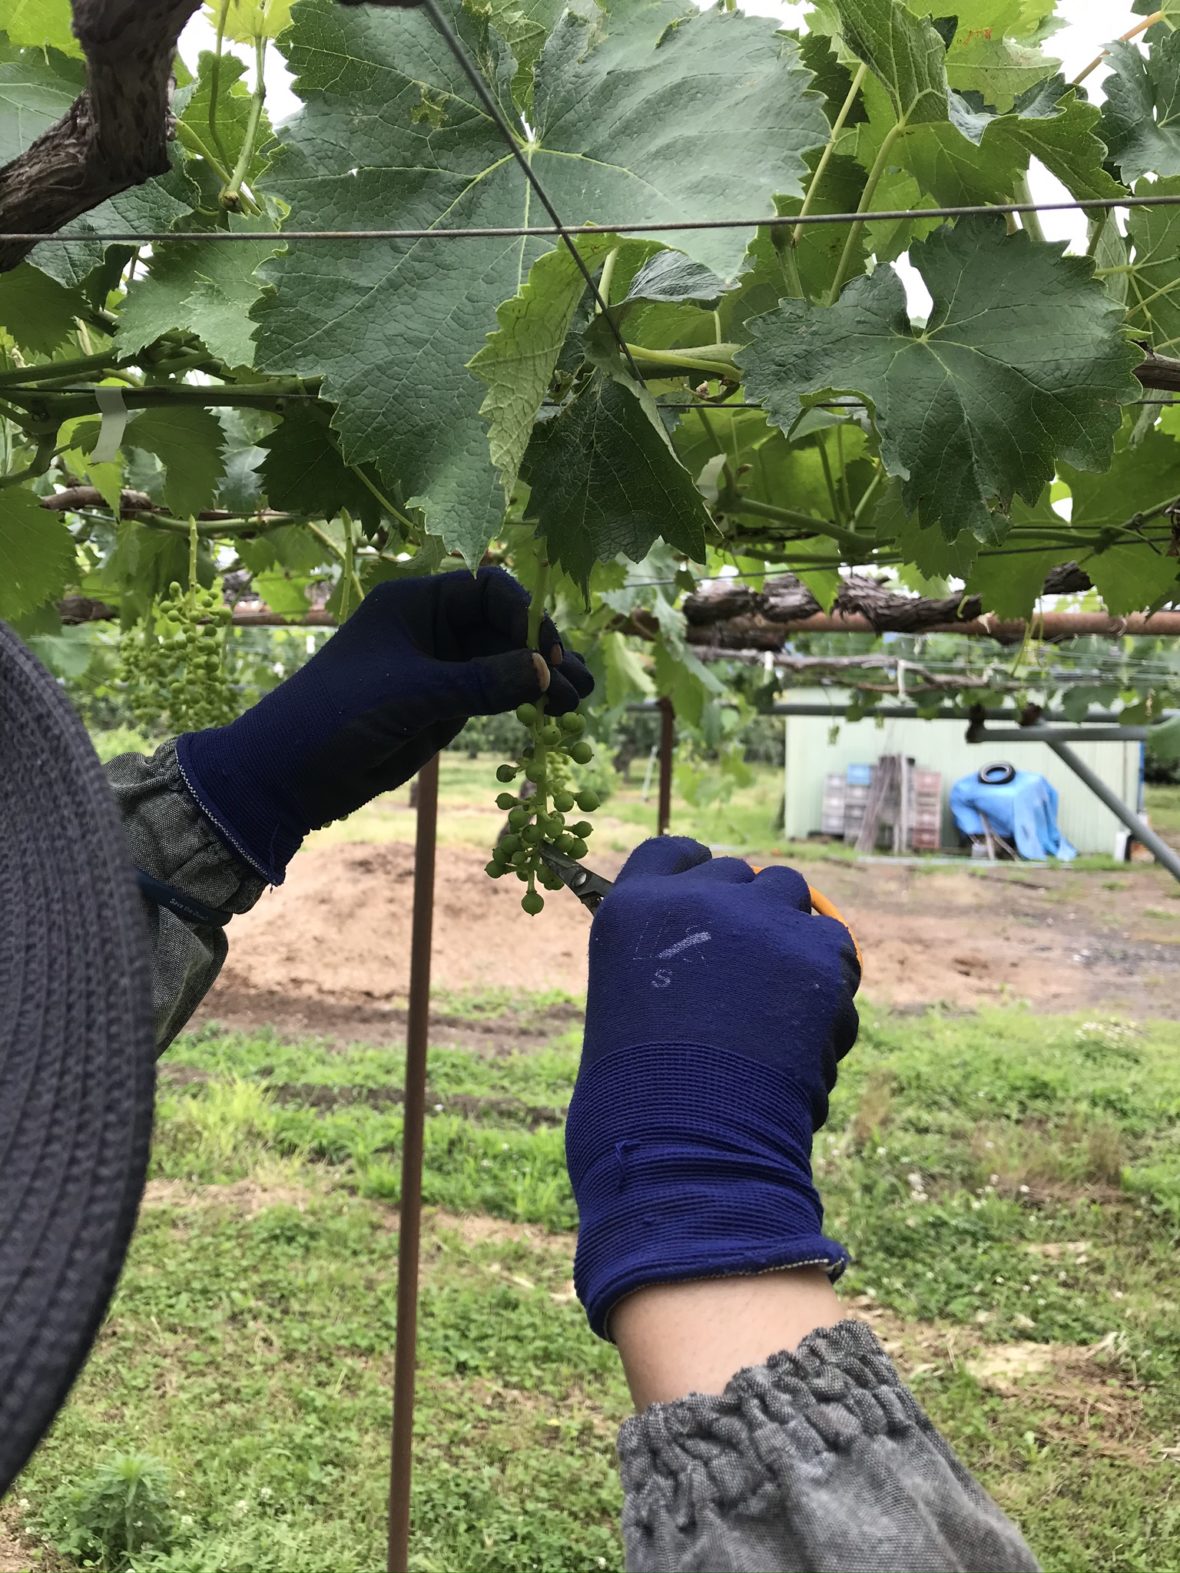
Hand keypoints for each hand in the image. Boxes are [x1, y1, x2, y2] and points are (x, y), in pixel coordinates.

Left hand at [177, 567, 591, 881]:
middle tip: (577, 683)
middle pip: (504, 626)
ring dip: (542, 680)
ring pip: (505, 663)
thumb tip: (543, 671)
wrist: (289, 775)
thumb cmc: (335, 716)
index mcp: (414, 603)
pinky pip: (496, 695)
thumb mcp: (410, 695)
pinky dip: (525, 703)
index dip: (522, 615)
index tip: (544, 651)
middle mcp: (431, 628)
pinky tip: (556, 715)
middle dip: (542, 651)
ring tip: (577, 704)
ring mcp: (441, 668)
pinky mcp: (445, 707)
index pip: (487, 589)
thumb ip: (478, 682)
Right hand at [565, 837, 859, 1338]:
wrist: (686, 1149)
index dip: (699, 874)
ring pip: (794, 900)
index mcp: (631, 908)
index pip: (676, 852)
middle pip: (743, 877)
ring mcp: (758, 921)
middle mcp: (694, 898)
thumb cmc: (639, 1105)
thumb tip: (721, 955)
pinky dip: (828, 984)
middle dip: (750, 917)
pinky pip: (835, 948)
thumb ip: (668, 964)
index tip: (711, 902)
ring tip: (778, 1011)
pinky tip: (806, 1034)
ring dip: (791, 941)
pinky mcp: (814, 954)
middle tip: (747, 983)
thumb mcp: (629, 1009)